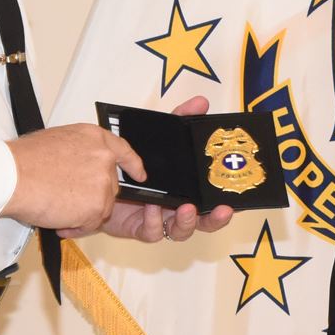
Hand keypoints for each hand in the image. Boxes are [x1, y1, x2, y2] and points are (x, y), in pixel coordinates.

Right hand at [4, 122, 139, 232]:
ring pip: (101, 206)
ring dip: (82, 211)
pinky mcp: (97, 205)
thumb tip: (80, 164)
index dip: (132, 165)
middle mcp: (104, 158)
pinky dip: (77, 225)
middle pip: (109, 185)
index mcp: (95, 138)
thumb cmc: (25, 160)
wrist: (13, 176)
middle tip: (66, 196)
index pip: (124, 151)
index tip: (139, 174)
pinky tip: (59, 218)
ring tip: (56, 206)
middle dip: (92, 195)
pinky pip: (91, 223)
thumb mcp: (59, 140)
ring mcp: (103, 182)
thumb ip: (79, 151)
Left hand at [86, 92, 237, 242]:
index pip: (212, 204)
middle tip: (222, 209)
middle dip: (215, 219)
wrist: (100, 173)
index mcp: (187, 192)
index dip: (225, 206)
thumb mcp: (162, 137)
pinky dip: (154, 220)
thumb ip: (181, 120)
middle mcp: (176, 209)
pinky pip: (151, 231)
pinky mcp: (139, 227)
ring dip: (187, 222)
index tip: (234, 201)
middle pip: (203, 223)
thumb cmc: (138, 161)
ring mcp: (159, 220)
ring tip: (187, 208)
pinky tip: (152, 206)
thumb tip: (201, 102)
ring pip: (180, 231)